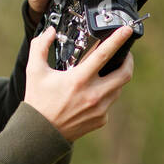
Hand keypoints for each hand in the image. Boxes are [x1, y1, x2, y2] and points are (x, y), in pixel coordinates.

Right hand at [24, 23, 135, 141]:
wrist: (41, 133)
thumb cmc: (38, 100)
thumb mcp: (34, 71)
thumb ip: (40, 46)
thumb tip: (50, 31)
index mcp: (79, 79)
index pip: (104, 54)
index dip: (118, 39)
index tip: (128, 30)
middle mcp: (93, 94)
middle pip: (124, 73)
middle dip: (128, 60)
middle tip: (125, 53)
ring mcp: (99, 109)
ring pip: (119, 88)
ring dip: (117, 77)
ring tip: (108, 72)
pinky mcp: (101, 119)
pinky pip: (110, 102)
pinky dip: (106, 93)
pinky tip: (94, 92)